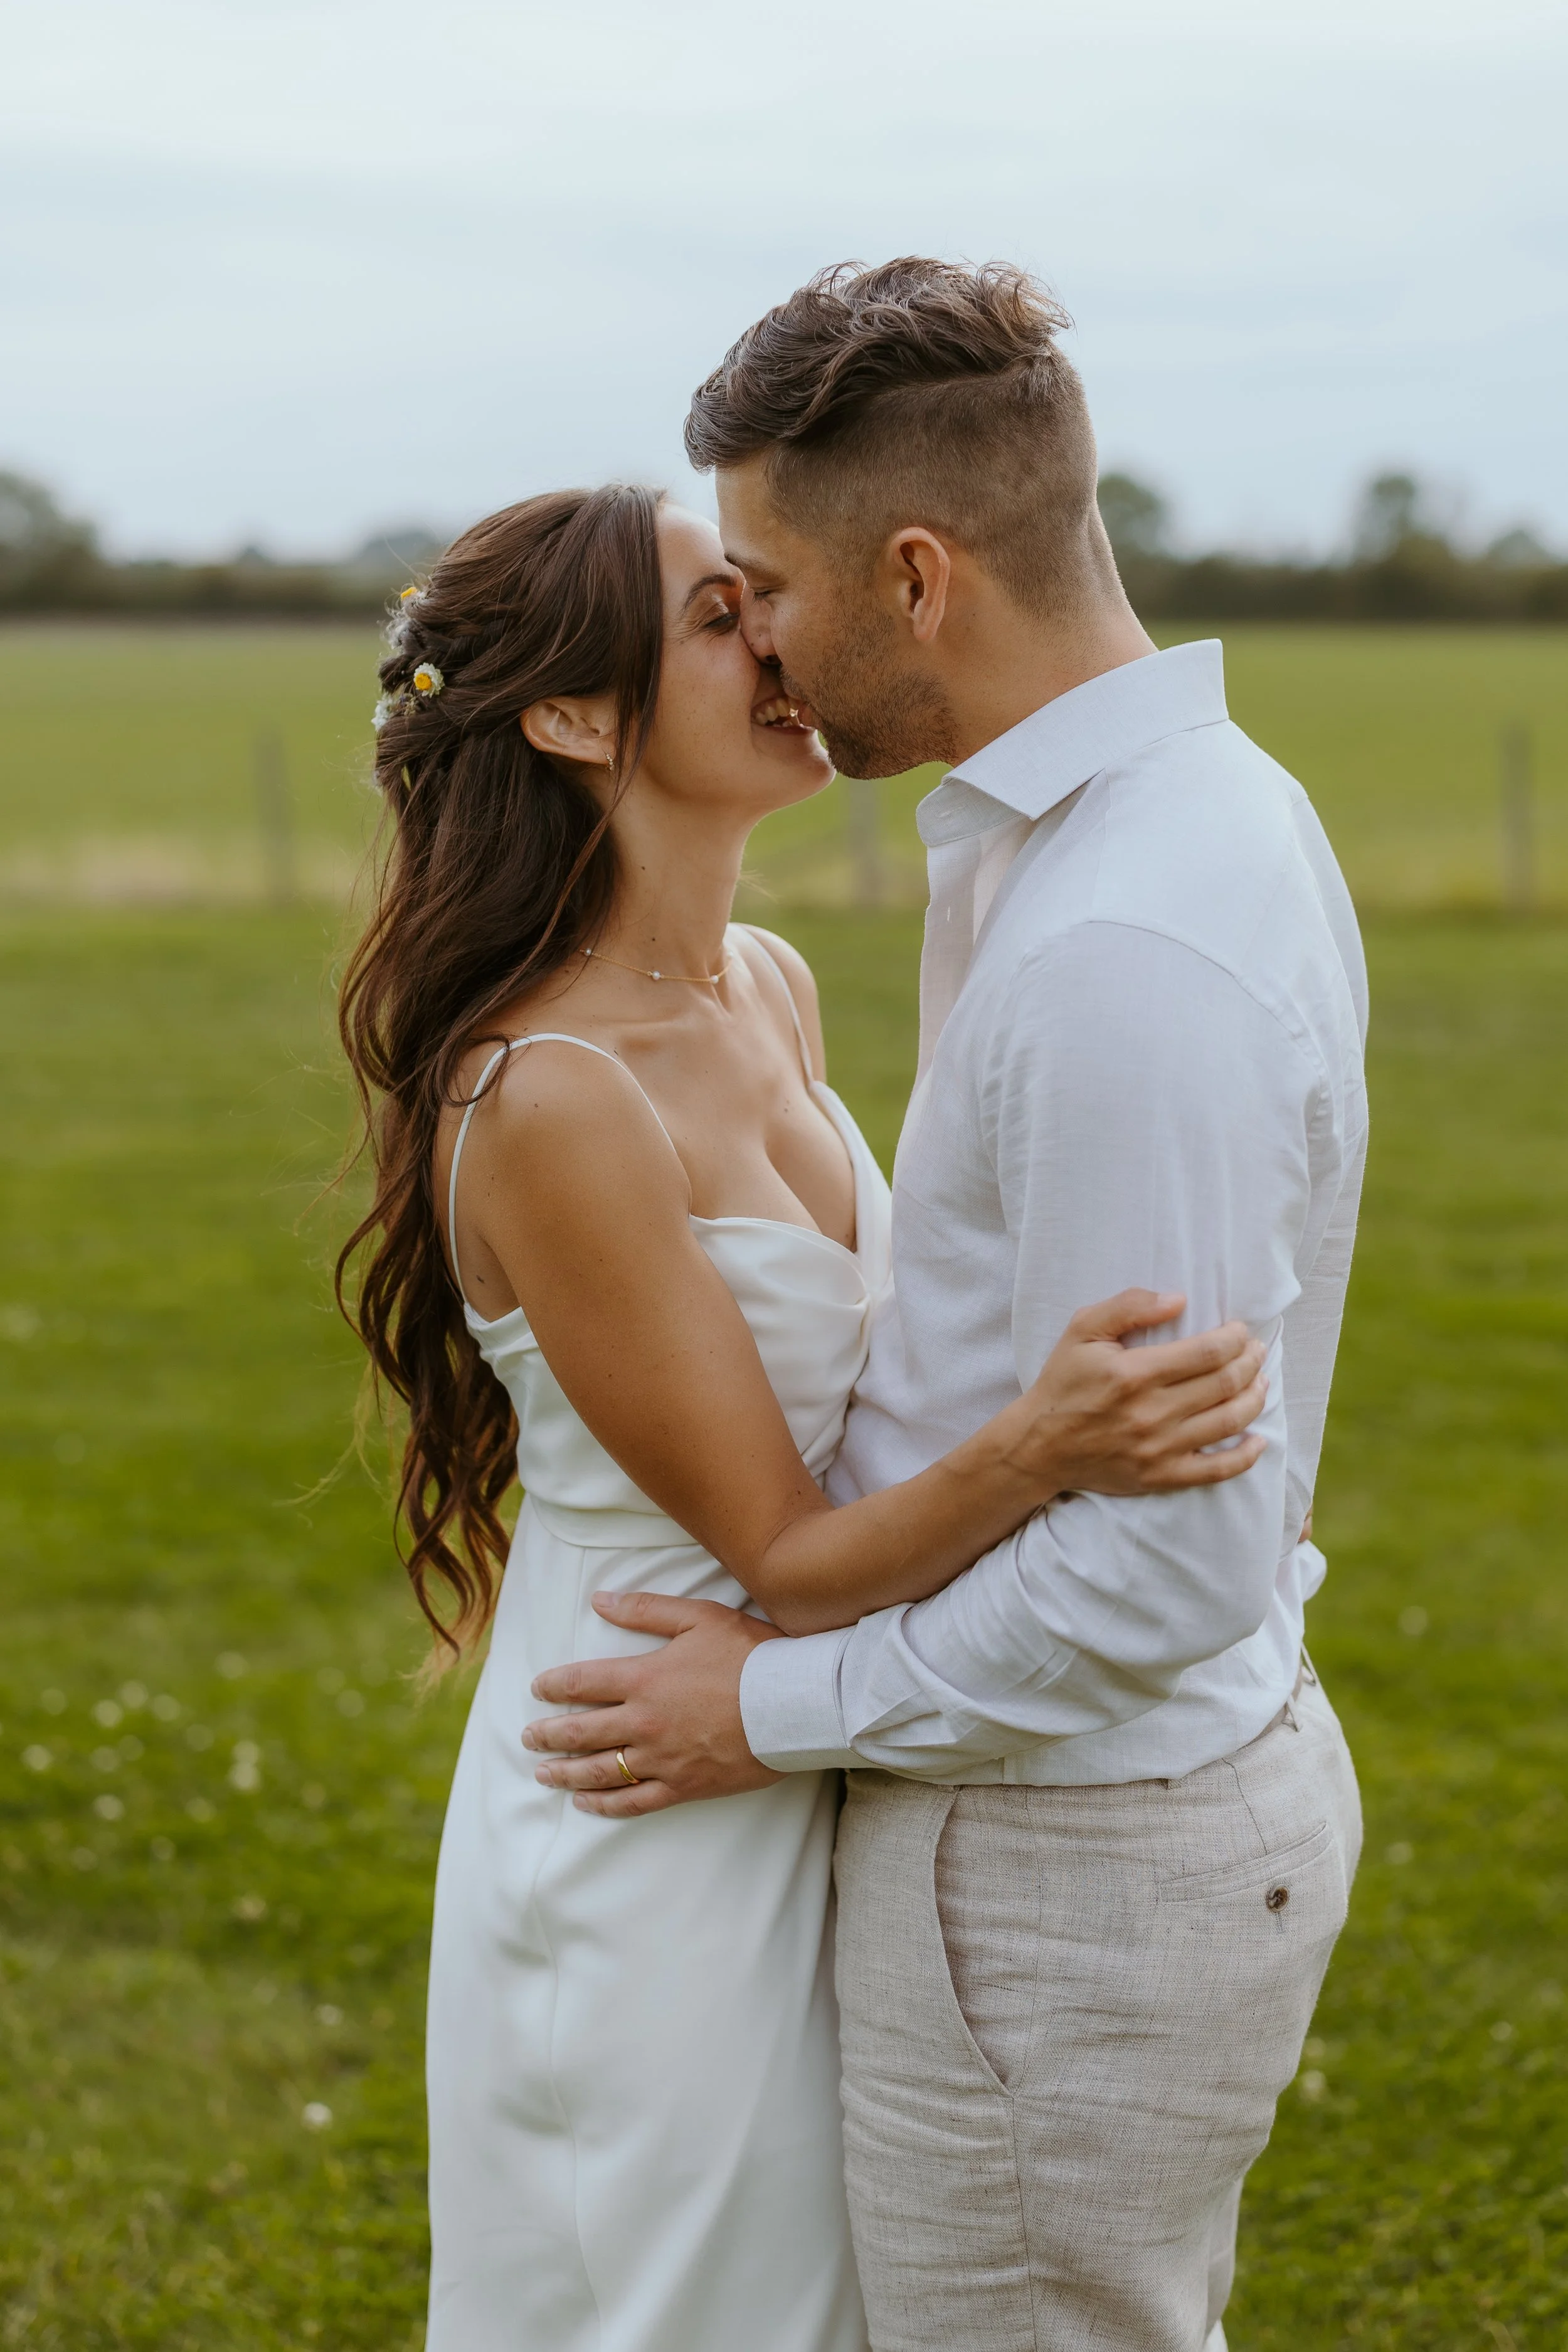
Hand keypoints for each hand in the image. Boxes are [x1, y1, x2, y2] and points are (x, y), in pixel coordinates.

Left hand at [522, 1593, 783, 1816]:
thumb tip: (599, 1600)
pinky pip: (634, 1802)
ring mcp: (662, 1758)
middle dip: (549, 1734)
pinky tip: (585, 1803)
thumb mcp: (699, 1617)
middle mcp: (645, 1721)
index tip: (536, 1689)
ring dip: (566, 1772)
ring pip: (600, 1771)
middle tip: (528, 1738)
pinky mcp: (683, 1785)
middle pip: (582, 1731)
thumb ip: (645, 1609)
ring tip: (543, 1773)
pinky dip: (604, 1805)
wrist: (793, 1704)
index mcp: (644, 1678)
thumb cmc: (751, 1655)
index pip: (582, 1683)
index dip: (553, 1686)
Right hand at [1002, 1289, 1268, 1497]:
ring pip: (1229, 1422)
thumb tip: (1179, 1299)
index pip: (1208, 1352)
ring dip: (1254, 1399)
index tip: (1241, 1331)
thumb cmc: (1063, 1383)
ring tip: (1260, 1382)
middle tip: (1257, 1351)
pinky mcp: (1161, 1476)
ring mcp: (1159, 1449)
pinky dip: (1245, 1456)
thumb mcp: (1082, 1330)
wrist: (1039, 1446)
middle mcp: (1152, 1413)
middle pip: (1225, 1383)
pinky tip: (1258, 1440)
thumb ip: (1128, 1305)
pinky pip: (1216, 1471)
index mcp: (1135, 1373)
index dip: (1235, 1339)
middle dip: (1251, 1362)